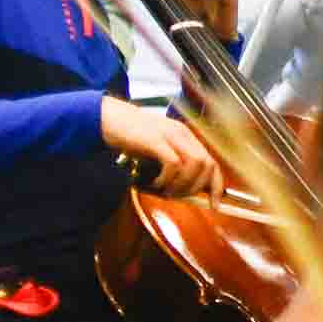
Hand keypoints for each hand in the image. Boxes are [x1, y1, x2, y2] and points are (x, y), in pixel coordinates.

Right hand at [100, 101, 219, 196]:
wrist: (106, 117)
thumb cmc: (129, 137)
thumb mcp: (156, 149)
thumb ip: (172, 164)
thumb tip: (183, 190)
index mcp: (186, 137)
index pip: (212, 163)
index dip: (216, 186)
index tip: (214, 204)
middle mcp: (183, 134)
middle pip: (207, 165)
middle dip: (196, 187)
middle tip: (178, 196)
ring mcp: (171, 135)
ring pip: (195, 164)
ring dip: (183, 185)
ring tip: (166, 192)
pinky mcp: (156, 140)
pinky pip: (173, 164)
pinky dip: (168, 179)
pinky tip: (155, 183)